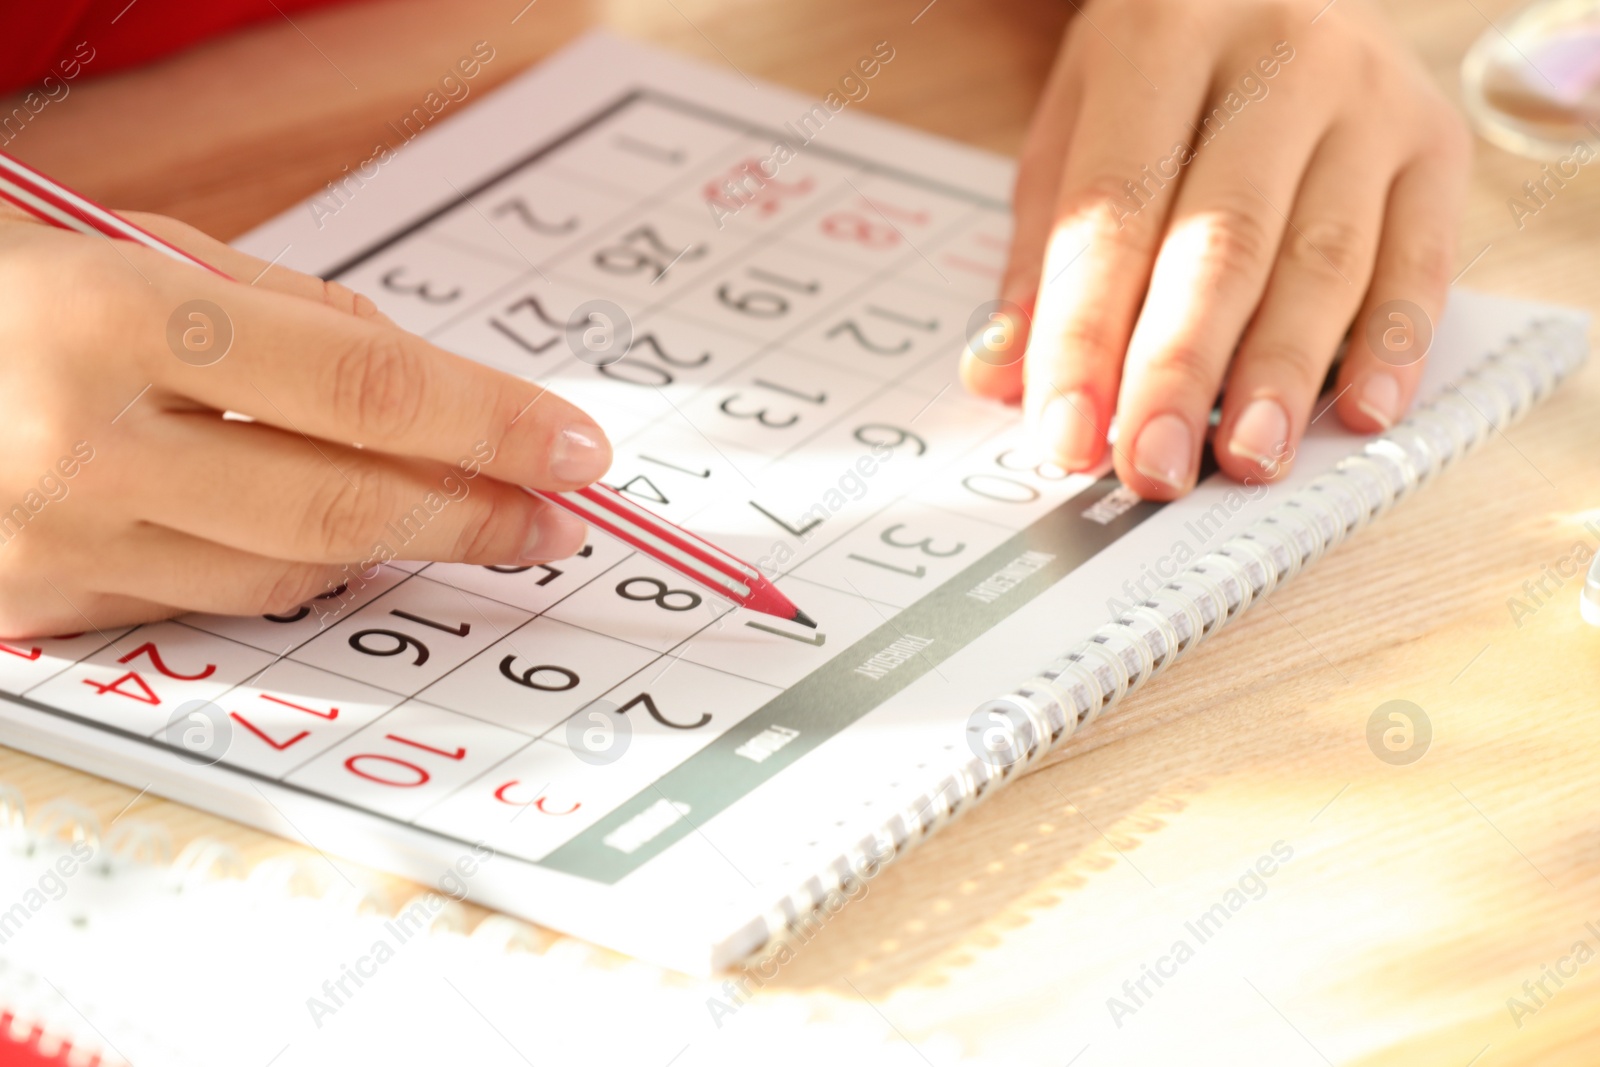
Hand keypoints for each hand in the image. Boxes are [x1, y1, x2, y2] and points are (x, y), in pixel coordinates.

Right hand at [0, 207, 608, 636]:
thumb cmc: (2, 284)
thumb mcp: (129, 246)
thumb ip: (280, 311)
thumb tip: (423, 383)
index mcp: (111, 320)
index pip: (366, 390)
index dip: (491, 423)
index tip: (574, 446)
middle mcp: (80, 446)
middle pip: (341, 505)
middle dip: (472, 514)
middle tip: (551, 515)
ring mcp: (51, 544)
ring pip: (283, 572)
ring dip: (392, 547)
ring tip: (467, 522)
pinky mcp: (32, 606)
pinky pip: (203, 598)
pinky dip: (286, 567)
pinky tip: (337, 537)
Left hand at [962, 0, 1468, 496]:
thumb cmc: (1162, 65)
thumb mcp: (1077, 123)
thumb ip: (1044, 251)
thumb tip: (1003, 377)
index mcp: (1162, 35)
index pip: (1112, 211)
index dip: (1084, 335)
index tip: (1065, 434)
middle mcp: (1277, 58)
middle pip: (1222, 240)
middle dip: (1180, 368)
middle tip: (1151, 464)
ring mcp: (1369, 98)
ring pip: (1323, 258)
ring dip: (1281, 374)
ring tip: (1245, 459)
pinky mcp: (1434, 142)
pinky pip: (1421, 259)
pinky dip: (1391, 347)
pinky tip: (1356, 414)